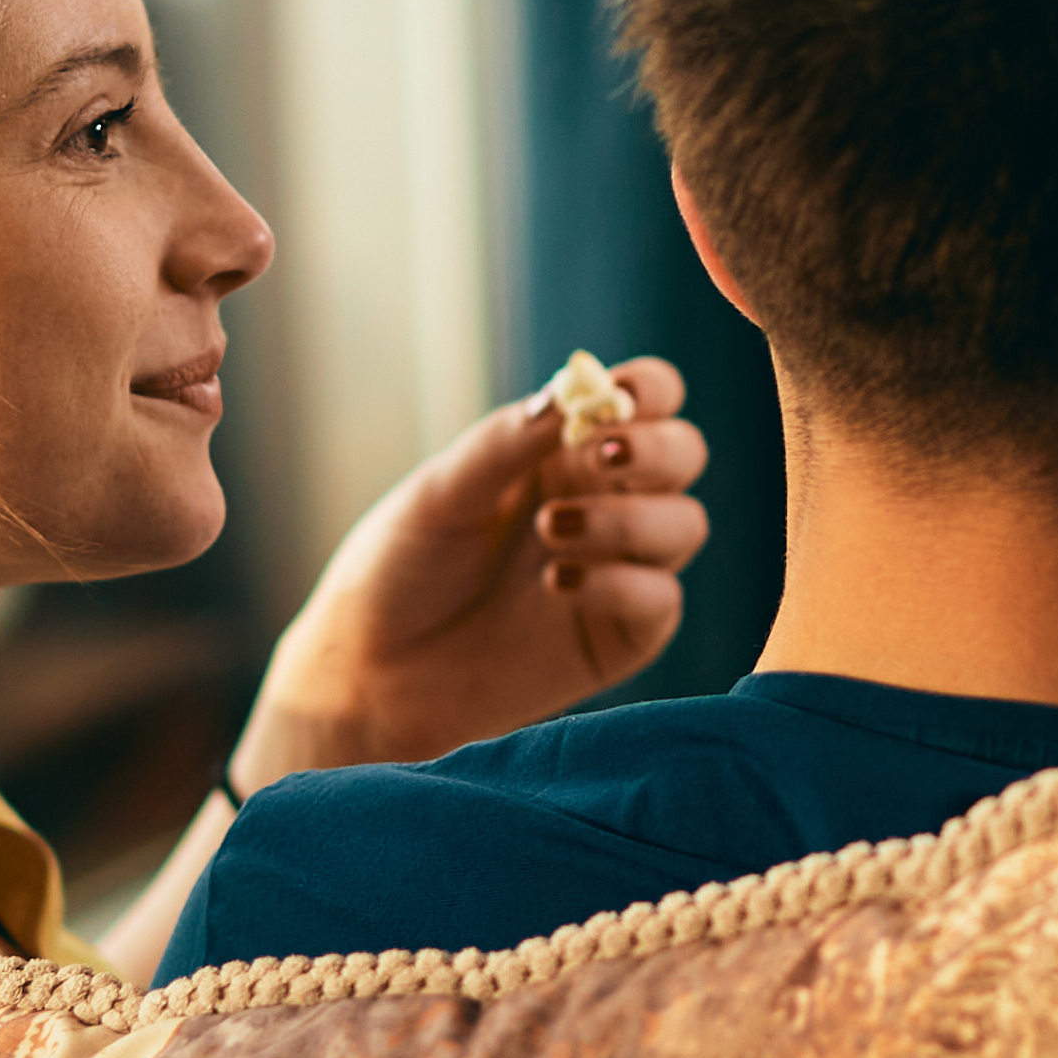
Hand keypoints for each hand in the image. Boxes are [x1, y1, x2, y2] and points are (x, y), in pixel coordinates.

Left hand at [233, 359, 712, 786]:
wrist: (372, 668)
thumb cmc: (401, 568)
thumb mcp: (442, 491)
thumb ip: (506, 443)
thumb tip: (569, 394)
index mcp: (565, 452)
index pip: (646, 400)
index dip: (650, 389)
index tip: (620, 394)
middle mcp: (604, 502)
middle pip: (684, 455)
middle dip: (657, 449)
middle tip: (602, 456)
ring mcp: (619, 569)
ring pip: (685, 525)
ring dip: (630, 518)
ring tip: (551, 529)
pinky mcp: (621, 636)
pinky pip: (661, 600)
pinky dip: (621, 584)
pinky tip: (557, 585)